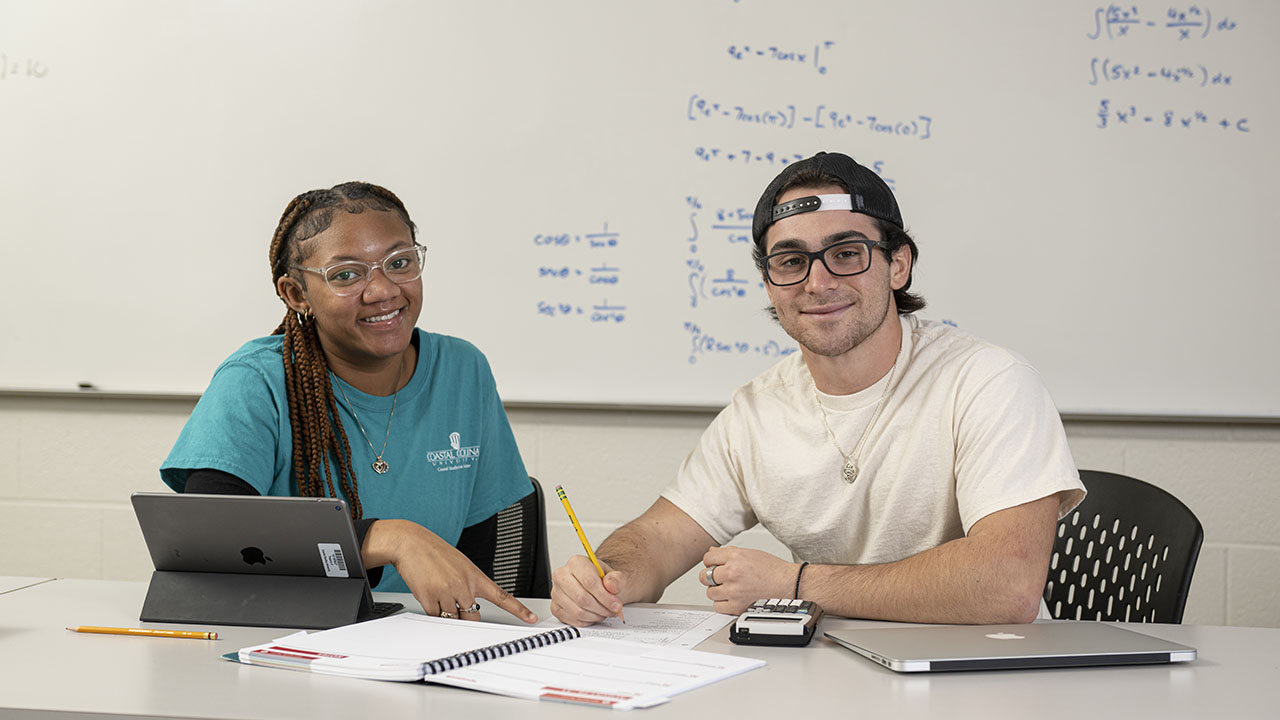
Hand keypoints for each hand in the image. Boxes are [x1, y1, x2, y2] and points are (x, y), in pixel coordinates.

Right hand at [365, 519, 537, 623]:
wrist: (411, 543)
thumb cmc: (434, 553)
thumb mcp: (460, 565)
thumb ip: (468, 585)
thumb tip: (468, 608)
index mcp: (475, 576)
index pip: (502, 596)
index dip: (518, 609)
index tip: (530, 618)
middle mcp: (464, 585)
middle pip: (473, 617)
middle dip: (465, 617)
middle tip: (453, 602)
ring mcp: (447, 592)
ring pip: (453, 619)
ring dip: (446, 613)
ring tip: (437, 593)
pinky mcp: (430, 599)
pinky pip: (435, 617)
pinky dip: (432, 611)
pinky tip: (428, 594)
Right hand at [550, 554, 625, 626]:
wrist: (596, 584)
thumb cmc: (602, 580)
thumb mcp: (615, 576)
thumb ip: (616, 579)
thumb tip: (611, 586)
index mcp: (576, 563)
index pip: (589, 582)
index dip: (605, 596)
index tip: (616, 604)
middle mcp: (562, 575)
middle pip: (582, 598)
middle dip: (601, 608)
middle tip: (612, 610)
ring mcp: (556, 592)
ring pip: (578, 611)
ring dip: (596, 616)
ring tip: (604, 612)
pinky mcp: (555, 607)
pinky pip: (572, 620)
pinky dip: (587, 621)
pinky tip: (594, 615)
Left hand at [701, 546, 798, 614]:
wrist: (789, 585)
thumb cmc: (773, 570)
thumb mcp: (750, 553)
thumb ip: (728, 553)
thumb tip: (712, 552)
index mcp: (735, 557)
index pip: (707, 558)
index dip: (711, 563)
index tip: (715, 566)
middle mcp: (732, 573)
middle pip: (704, 576)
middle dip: (710, 577)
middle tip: (719, 579)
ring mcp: (733, 590)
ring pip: (710, 592)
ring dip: (717, 591)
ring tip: (729, 589)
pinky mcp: (736, 606)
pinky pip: (717, 606)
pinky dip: (723, 604)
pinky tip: (732, 598)